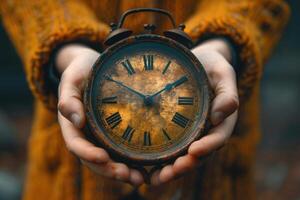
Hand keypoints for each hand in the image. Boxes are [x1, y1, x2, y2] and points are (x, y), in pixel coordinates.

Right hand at [56, 44, 143, 185]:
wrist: (92, 67)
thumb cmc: (81, 70)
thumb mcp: (72, 77)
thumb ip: (69, 97)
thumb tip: (75, 120)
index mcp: (72, 123)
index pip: (76, 144)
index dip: (88, 153)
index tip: (103, 158)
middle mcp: (85, 134)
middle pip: (93, 159)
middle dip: (109, 170)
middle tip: (129, 176)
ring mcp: (99, 136)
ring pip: (108, 160)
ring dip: (122, 172)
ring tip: (139, 179)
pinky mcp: (113, 134)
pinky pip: (120, 151)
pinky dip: (130, 162)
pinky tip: (146, 169)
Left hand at [150, 38, 238, 184]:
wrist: (196, 63)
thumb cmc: (211, 66)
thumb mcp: (223, 73)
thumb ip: (226, 92)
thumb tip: (222, 114)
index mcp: (221, 120)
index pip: (217, 138)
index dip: (208, 147)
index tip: (194, 151)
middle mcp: (206, 131)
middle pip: (198, 154)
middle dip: (185, 166)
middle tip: (170, 173)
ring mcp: (190, 133)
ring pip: (182, 156)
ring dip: (170, 169)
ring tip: (155, 178)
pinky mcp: (175, 131)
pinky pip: (169, 147)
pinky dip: (159, 160)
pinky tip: (145, 167)